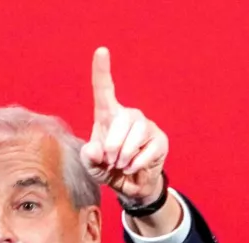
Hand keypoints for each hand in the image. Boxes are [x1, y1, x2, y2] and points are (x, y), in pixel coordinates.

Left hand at [80, 47, 168, 204]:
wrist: (129, 186)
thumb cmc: (107, 169)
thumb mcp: (92, 166)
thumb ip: (88, 157)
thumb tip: (96, 148)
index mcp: (107, 116)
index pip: (104, 90)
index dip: (102, 70)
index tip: (101, 50)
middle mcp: (128, 116)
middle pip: (121, 119)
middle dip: (113, 145)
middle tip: (110, 161)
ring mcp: (146, 126)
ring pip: (136, 133)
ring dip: (124, 155)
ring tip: (121, 164)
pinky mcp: (160, 139)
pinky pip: (148, 149)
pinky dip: (136, 164)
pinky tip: (132, 168)